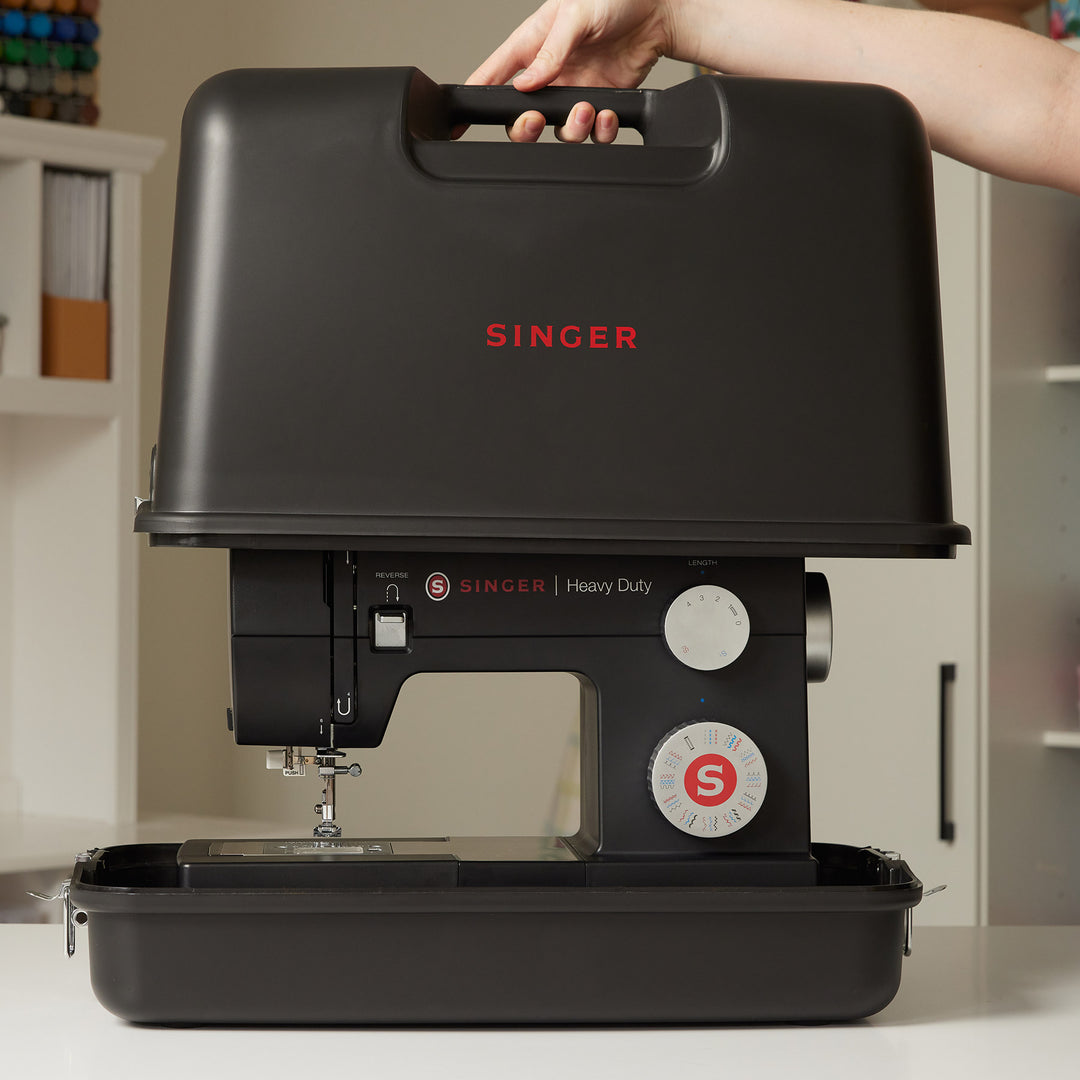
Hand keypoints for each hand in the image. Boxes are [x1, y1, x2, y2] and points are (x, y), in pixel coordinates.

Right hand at [467, 0, 676, 142]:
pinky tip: (606, 114)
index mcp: (532, 45)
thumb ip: (551, 51)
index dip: (475, 98)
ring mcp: (573, 91)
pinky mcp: (599, 103)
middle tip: (535, 120)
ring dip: (571, 128)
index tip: (458, 123)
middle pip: (521, 116)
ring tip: (586, 109)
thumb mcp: (575, 14)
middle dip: (524, 127)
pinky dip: (600, 131)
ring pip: (558, 130)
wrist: (659, 12)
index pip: (494, 75)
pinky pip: (592, 132)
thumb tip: (527, 83)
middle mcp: (550, 73)